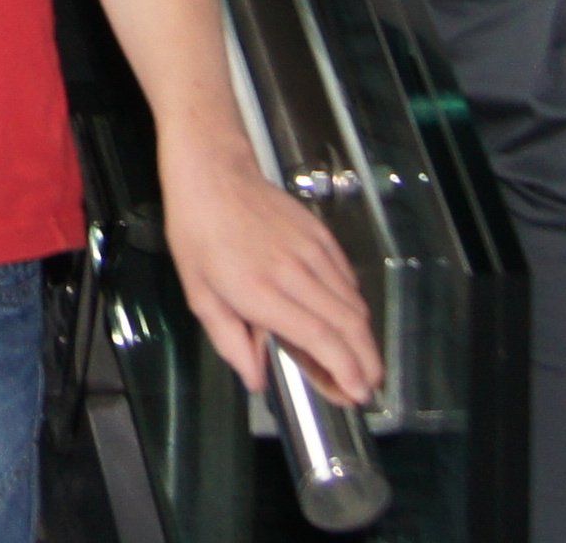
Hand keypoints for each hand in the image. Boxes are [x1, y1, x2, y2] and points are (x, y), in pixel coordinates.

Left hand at [159, 140, 382, 408]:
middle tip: (367, 388)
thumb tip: (256, 380)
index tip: (356, 393)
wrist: (214, 172)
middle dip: (367, 363)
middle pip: (349, 325)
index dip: (345, 369)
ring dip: (364, 338)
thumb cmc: (198, 233)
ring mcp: (313, 250)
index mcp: (260, 291)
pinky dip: (355, 306)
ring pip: (354, 303)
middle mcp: (294, 272)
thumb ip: (230, 341)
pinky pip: (348, 279)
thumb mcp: (198, 294)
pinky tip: (346, 322)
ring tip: (361, 362)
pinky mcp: (322, 235)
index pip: (319, 337)